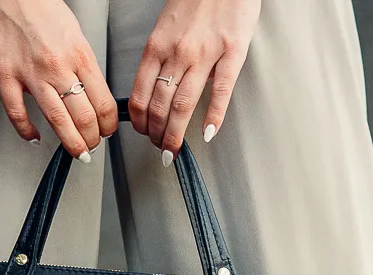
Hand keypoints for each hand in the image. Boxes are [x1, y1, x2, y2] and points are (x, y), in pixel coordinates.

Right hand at [0, 0, 117, 160]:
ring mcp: (31, 73)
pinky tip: (34, 137)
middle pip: (84, 118)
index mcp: (78, 53)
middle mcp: (58, 66)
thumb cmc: (36, 4)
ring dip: (71, 144)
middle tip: (91, 147)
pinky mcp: (5, 76)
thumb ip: (82, 62)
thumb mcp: (73, 30)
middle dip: (92, 140)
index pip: (103, 103)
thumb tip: (90, 91)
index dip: (108, 126)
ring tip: (77, 153)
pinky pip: (17, 114)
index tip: (106, 132)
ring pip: (57, 122)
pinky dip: (27, 131)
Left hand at [129, 0, 260, 163]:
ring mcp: (206, 53)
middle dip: (157, 135)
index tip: (144, 135)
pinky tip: (208, 133)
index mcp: (158, 45)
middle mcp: (178, 52)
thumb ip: (162, 56)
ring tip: (174, 150)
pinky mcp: (232, 52)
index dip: (140, 122)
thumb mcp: (168, 25)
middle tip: (160, 150)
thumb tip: (156, 88)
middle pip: (161, 105)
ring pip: (184, 104)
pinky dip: (214, 116)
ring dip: (176, 134)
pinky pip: (221, 90)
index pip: (141, 94)